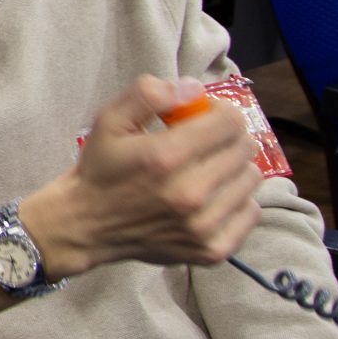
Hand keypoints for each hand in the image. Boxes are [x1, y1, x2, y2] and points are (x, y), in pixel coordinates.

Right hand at [20, 77, 261, 275]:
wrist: (86, 226)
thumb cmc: (101, 169)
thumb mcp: (110, 120)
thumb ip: (148, 94)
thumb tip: (192, 89)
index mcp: (165, 157)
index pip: (230, 121)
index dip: (220, 111)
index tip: (204, 117)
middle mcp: (189, 193)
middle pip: (244, 148)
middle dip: (227, 138)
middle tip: (203, 144)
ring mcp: (202, 225)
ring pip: (251, 179)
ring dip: (232, 168)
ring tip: (206, 171)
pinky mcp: (211, 249)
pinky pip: (250, 213)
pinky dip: (236, 201)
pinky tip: (212, 198)